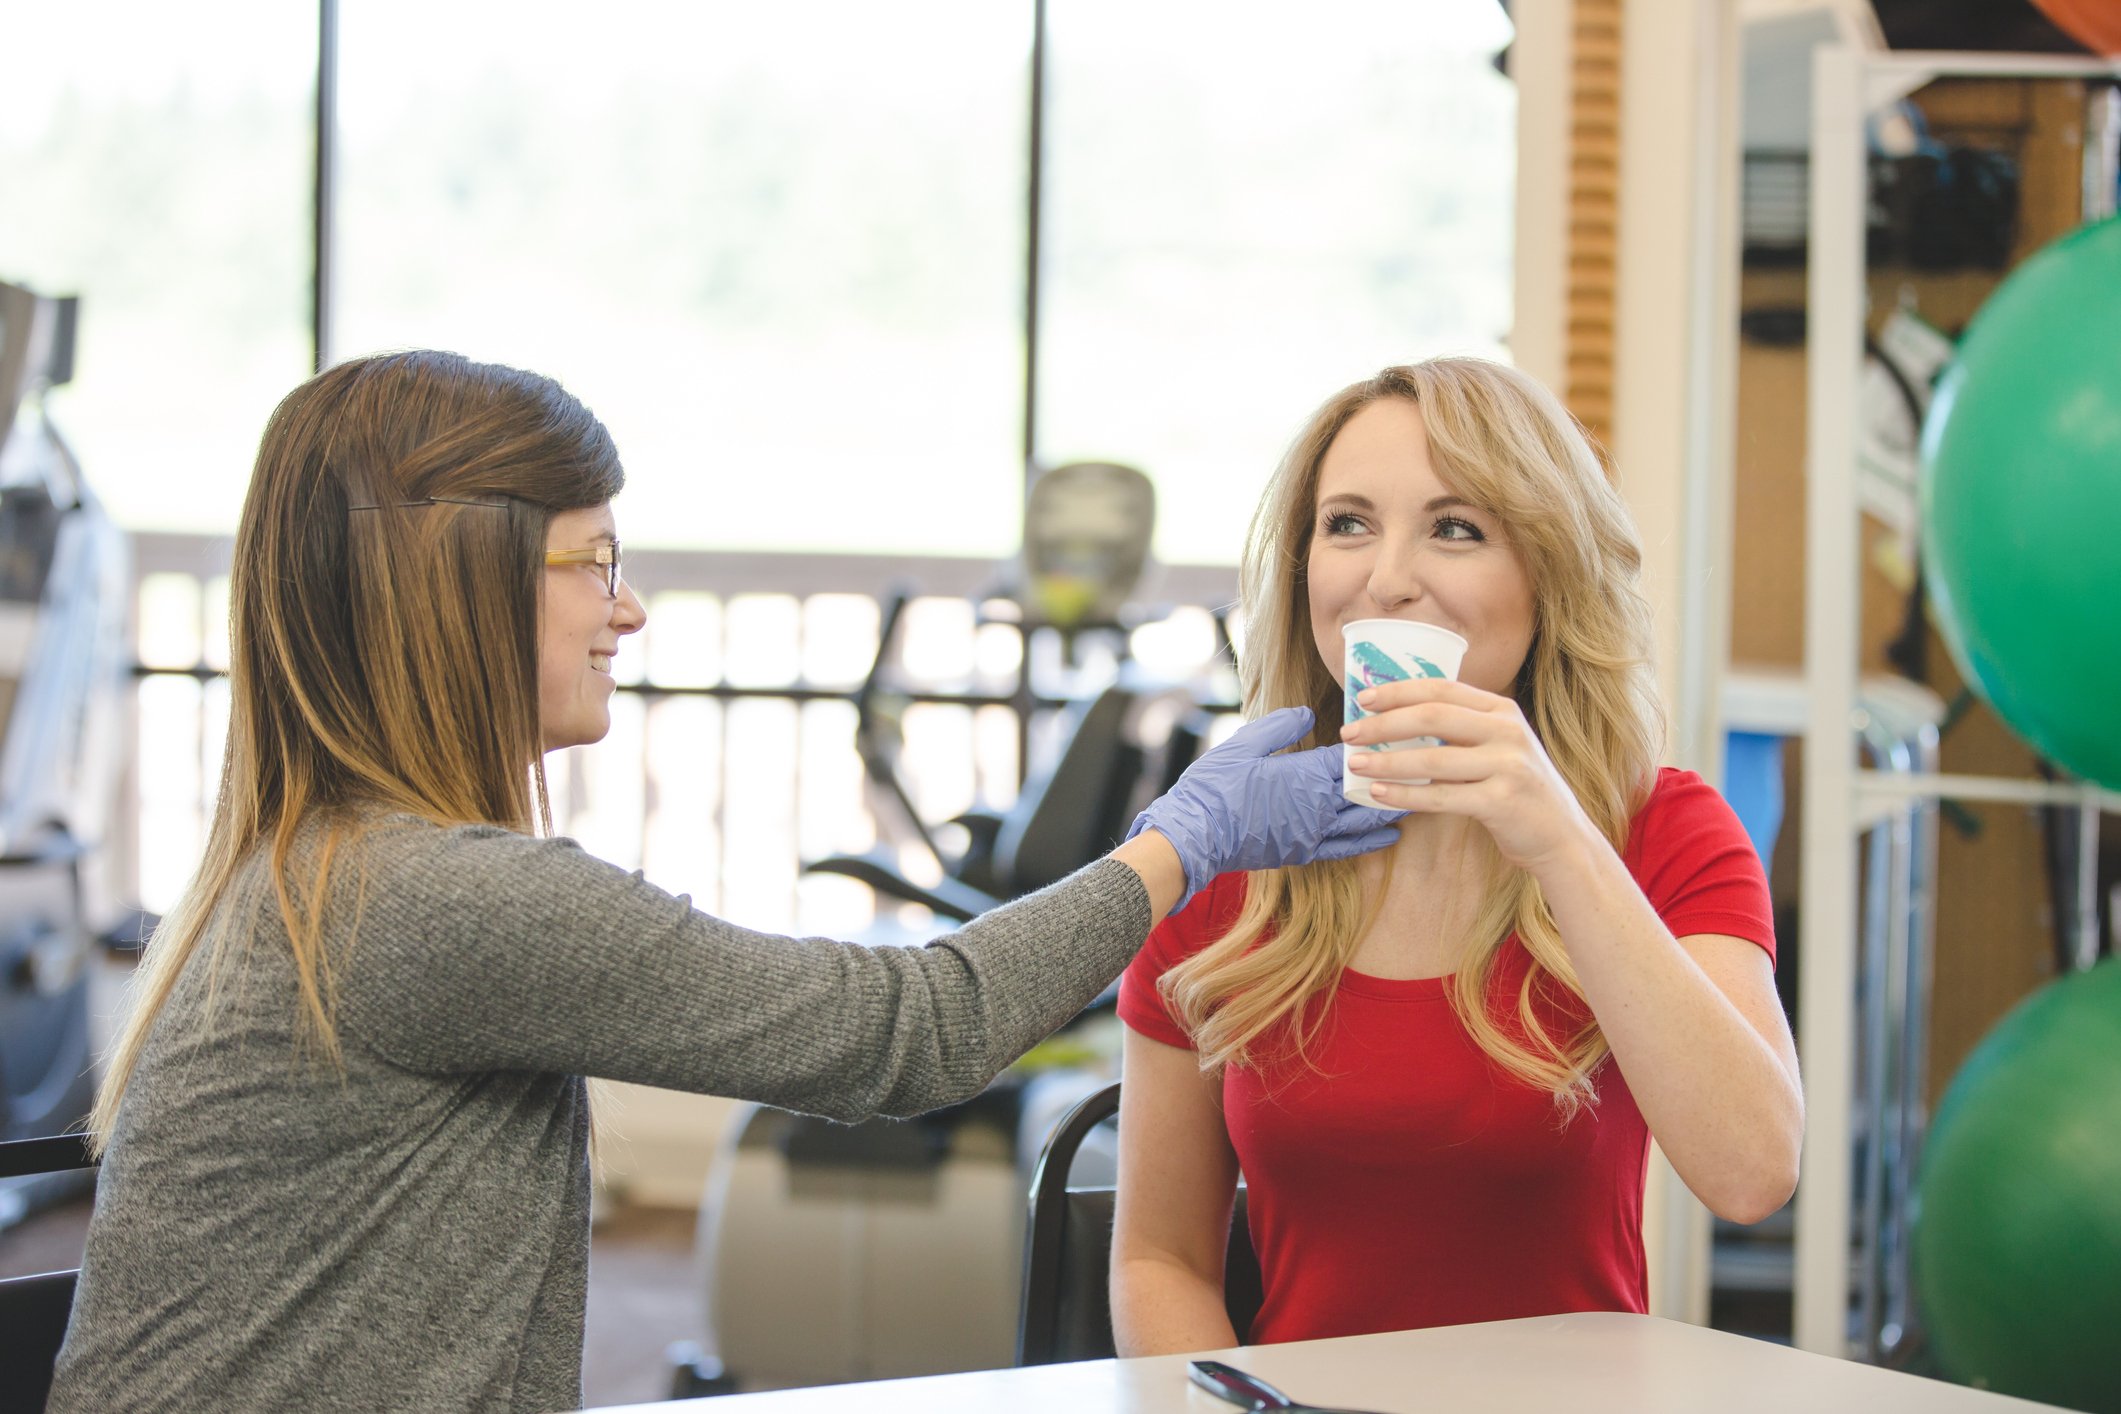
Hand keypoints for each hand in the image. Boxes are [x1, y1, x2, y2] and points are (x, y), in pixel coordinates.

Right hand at [1129, 706, 1404, 912]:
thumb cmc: (1213, 787)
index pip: (1351, 759)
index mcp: (1304, 775)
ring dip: (1390, 805)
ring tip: (1417, 794)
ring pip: (1364, 819)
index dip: (1374, 746)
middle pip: (1368, 789)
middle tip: (1422, 762)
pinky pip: (1347, 847)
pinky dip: (1371, 841)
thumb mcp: (1244, 744)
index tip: (1394, 734)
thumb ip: (1281, 727)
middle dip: (1393, 775)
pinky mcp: (1305, 853)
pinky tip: (1390, 835)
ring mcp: (1313, 833)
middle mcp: (1317, 807)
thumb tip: (1309, 714)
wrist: (1194, 836)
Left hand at [1340, 678, 1599, 873]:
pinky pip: (1442, 796)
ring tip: (1356, 764)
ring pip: (1433, 758)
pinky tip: (1379, 794)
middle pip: (1433, 716)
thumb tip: (1395, 721)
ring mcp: (1508, 765)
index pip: (1442, 689)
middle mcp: (1508, 731)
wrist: (1561, 836)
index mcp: (1502, 710)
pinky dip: (1406, 794)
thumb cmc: (1516, 789)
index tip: (1362, 699)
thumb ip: (1462, 730)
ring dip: (1387, 761)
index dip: (1398, 691)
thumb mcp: (1499, 746)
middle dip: (1384, 724)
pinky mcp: (1502, 801)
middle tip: (1350, 734)